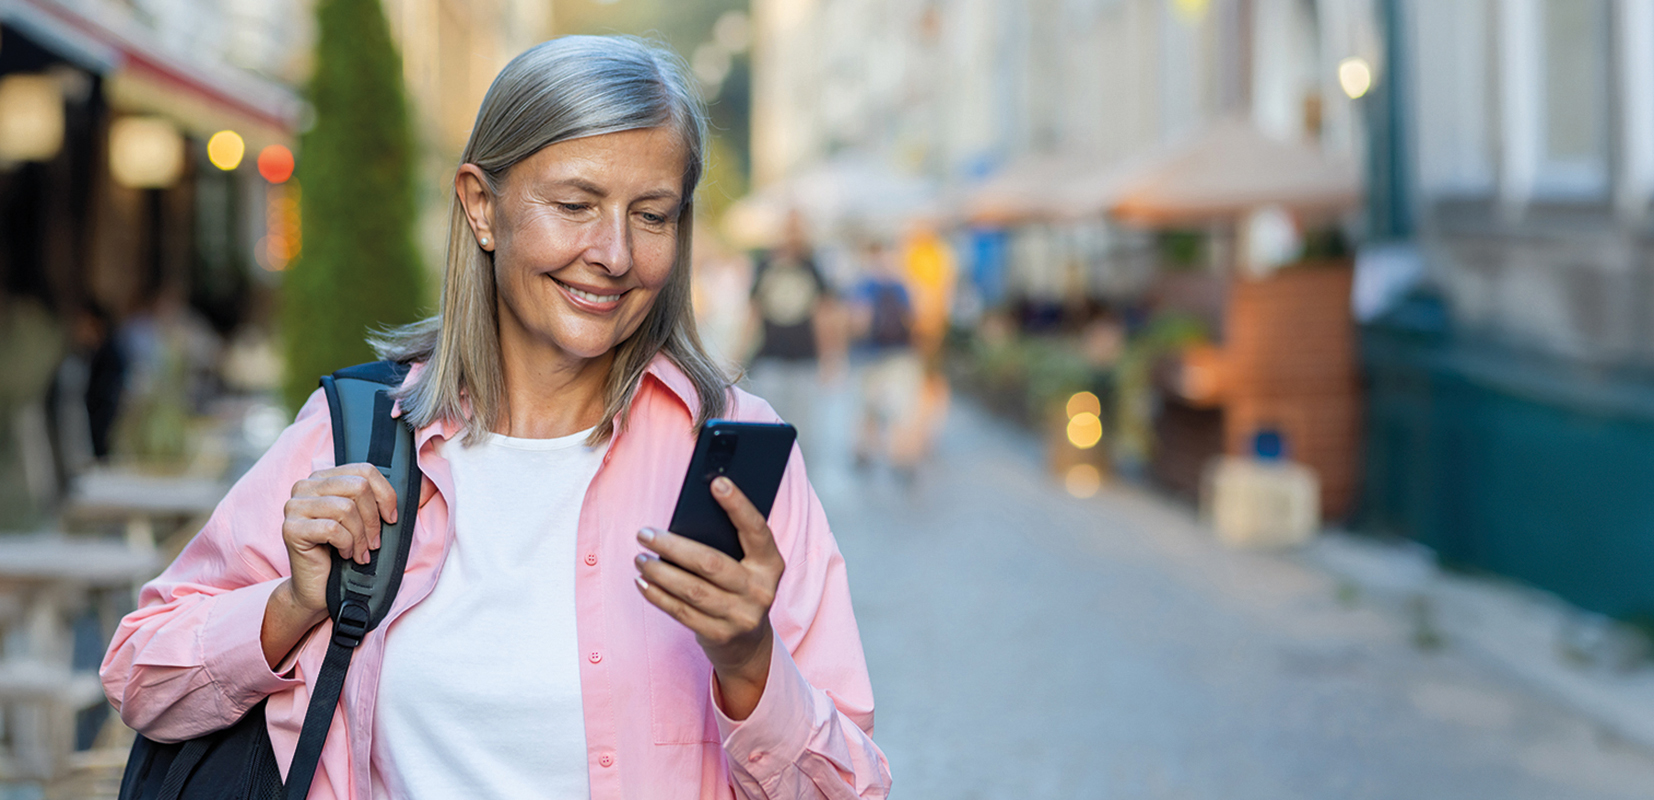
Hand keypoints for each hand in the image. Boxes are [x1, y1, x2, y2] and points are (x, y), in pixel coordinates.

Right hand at [279, 464, 397, 619]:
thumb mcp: (369, 522)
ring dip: (361, 537)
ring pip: (346, 508)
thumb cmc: (344, 552)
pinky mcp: (290, 528)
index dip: (385, 495)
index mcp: (323, 477)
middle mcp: (304, 486)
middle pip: (357, 487)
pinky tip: (345, 555)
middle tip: (374, 542)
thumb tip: (429, 485)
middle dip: (374, 519)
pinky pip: (332, 529)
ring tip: (360, 552)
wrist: (318, 588)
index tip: (391, 519)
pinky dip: (347, 545)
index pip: (364, 470)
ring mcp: (293, 506)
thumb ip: (389, 501)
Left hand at [635, 477, 784, 719]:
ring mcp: (741, 616)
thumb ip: (730, 544)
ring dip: (660, 571)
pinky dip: (658, 595)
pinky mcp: (719, 635)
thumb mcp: (748, 566)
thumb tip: (689, 517)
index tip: (717, 483)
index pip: (756, 529)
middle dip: (673, 546)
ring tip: (640, 557)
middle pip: (711, 563)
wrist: (749, 644)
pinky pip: (682, 612)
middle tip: (645, 533)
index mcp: (771, 564)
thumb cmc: (740, 589)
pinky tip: (643, 582)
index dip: (739, 505)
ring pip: (692, 590)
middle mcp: (760, 590)